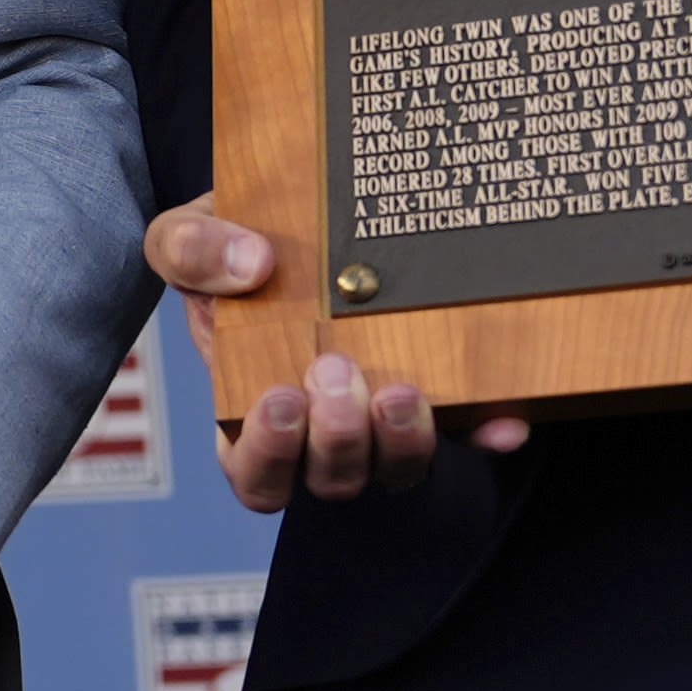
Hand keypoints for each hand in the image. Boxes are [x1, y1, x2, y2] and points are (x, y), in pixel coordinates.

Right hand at [148, 199, 525, 511]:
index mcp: (250, 408)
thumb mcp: (186, 234)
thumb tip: (251, 265)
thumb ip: (191, 250)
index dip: (268, 456)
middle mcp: (319, 426)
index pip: (256, 473)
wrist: (297, 211)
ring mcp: (380, 413)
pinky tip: (505, 419)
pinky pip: (469, 429)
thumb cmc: (232, 241)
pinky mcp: (438, 393)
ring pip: (397, 468)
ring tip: (401, 391)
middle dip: (336, 440)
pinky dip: (486, 430)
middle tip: (337, 374)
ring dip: (400, 443)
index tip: (276, 399)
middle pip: (332, 479)